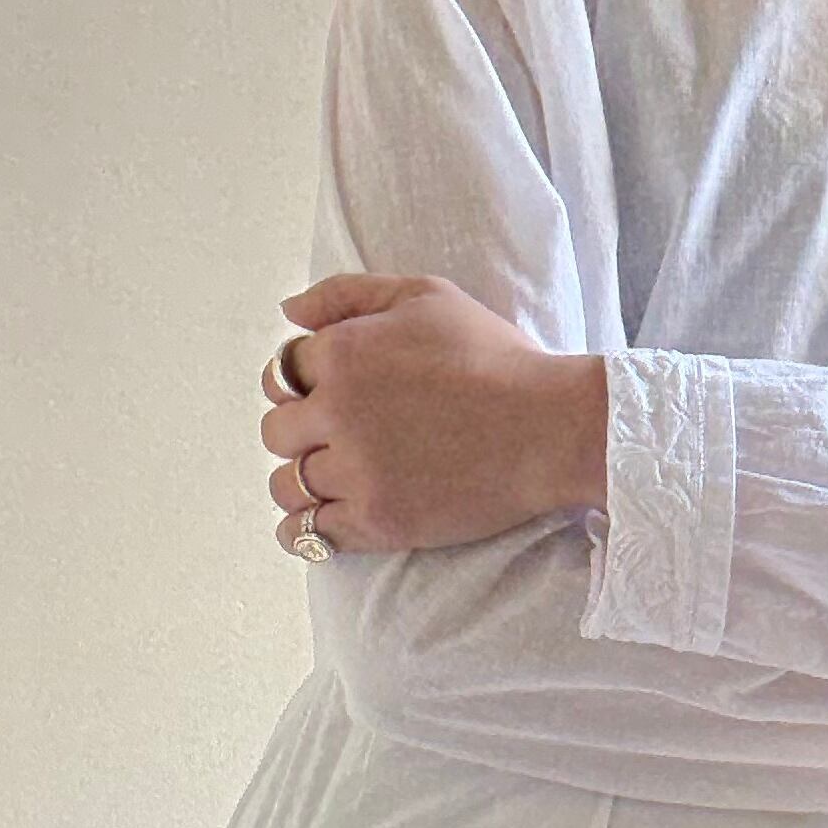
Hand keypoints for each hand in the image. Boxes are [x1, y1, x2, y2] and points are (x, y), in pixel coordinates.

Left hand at [261, 272, 607, 555]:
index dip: (307, 383)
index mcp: (343, 352)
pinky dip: (302, 530)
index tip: (335, 396)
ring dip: (300, 481)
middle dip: (302, 431)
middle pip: (277, 430)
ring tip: (334, 479)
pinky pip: (307, 532)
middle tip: (340, 437)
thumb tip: (288, 309)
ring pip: (286, 485)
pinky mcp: (377, 520)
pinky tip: (316, 522)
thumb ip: (348, 294)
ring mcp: (356, 471)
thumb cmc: (494, 356)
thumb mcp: (425, 296)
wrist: (550, 426)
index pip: (284, 372)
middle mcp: (338, 411)